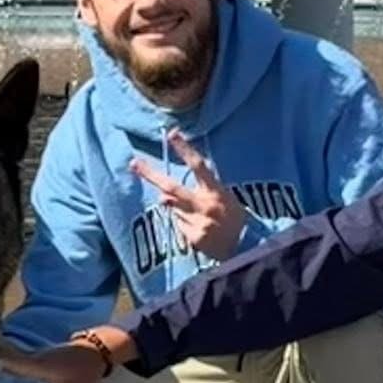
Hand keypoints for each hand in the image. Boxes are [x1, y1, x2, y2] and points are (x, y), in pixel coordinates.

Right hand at [0, 326, 131, 382]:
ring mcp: (34, 355)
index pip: (8, 360)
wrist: (100, 349)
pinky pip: (13, 357)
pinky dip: (0, 359)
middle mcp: (32, 357)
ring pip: (7, 355)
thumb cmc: (86, 373)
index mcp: (37, 365)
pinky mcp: (36, 356)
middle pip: (2, 355)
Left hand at [128, 131, 245, 261]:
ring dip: (178, 209)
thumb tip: (163, 195)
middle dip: (150, 175)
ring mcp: (198, 222)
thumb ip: (198, 193)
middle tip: (134, 164)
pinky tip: (201, 230)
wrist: (248, 248)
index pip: (198, 166)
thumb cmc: (235, 219)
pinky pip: (179, 226)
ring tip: (201, 217)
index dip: (185, 149)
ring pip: (173, 209)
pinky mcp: (194, 237)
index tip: (172, 134)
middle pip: (171, 187)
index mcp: (216, 191)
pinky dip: (184, 225)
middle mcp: (204, 205)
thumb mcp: (224, 199)